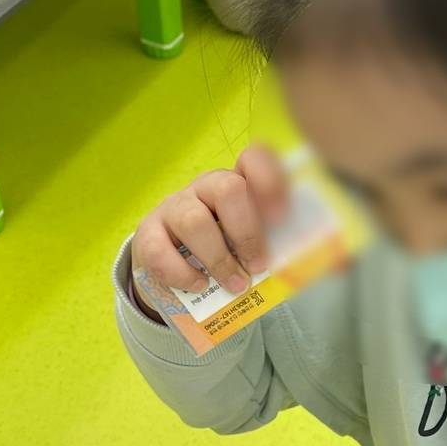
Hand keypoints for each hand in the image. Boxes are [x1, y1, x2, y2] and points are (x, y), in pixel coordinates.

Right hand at [131, 145, 288, 304]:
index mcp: (238, 184)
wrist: (176, 264)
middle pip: (228, 189)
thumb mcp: (251, 243)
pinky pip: (159, 249)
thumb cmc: (225, 250)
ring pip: (194, 221)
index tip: (281, 217)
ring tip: (234, 285)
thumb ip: (271, 246)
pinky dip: (182, 273)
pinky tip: (199, 285)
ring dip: (219, 259)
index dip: (270, 181)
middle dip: (247, 233)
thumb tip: (297, 267)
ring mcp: (174, 206)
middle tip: (258, 266)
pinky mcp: (148, 230)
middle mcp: (205, 187)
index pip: (254, 159)